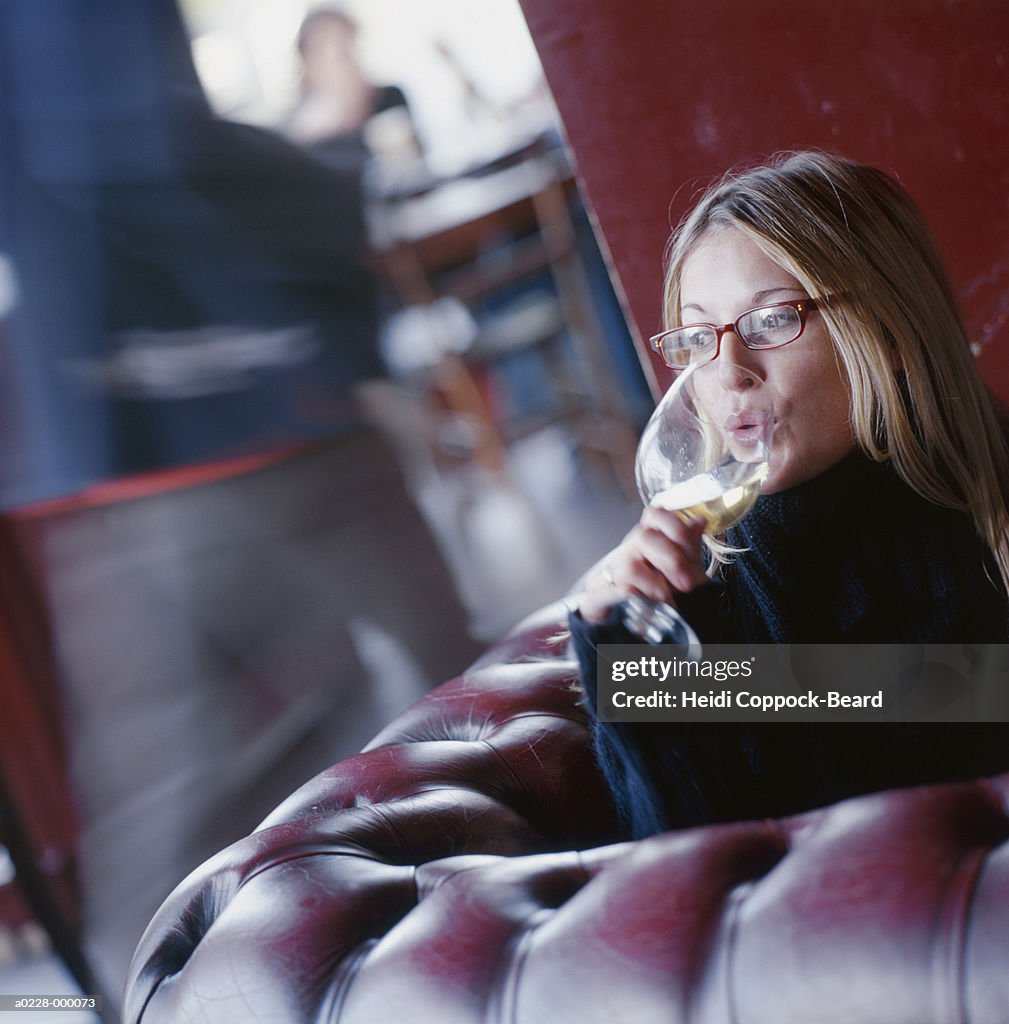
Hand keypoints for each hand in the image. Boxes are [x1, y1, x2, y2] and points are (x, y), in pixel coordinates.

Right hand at [579, 508, 708, 622]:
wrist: (624, 631)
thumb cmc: (656, 598)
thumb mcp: (681, 573)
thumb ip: (689, 548)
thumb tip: (700, 520)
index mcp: (647, 542)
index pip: (655, 515)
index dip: (675, 527)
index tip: (691, 551)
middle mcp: (626, 552)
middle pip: (644, 537)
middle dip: (671, 560)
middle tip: (686, 584)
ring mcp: (608, 573)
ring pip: (629, 566)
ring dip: (655, 586)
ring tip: (668, 602)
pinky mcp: (595, 597)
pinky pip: (614, 592)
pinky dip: (637, 600)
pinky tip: (649, 608)